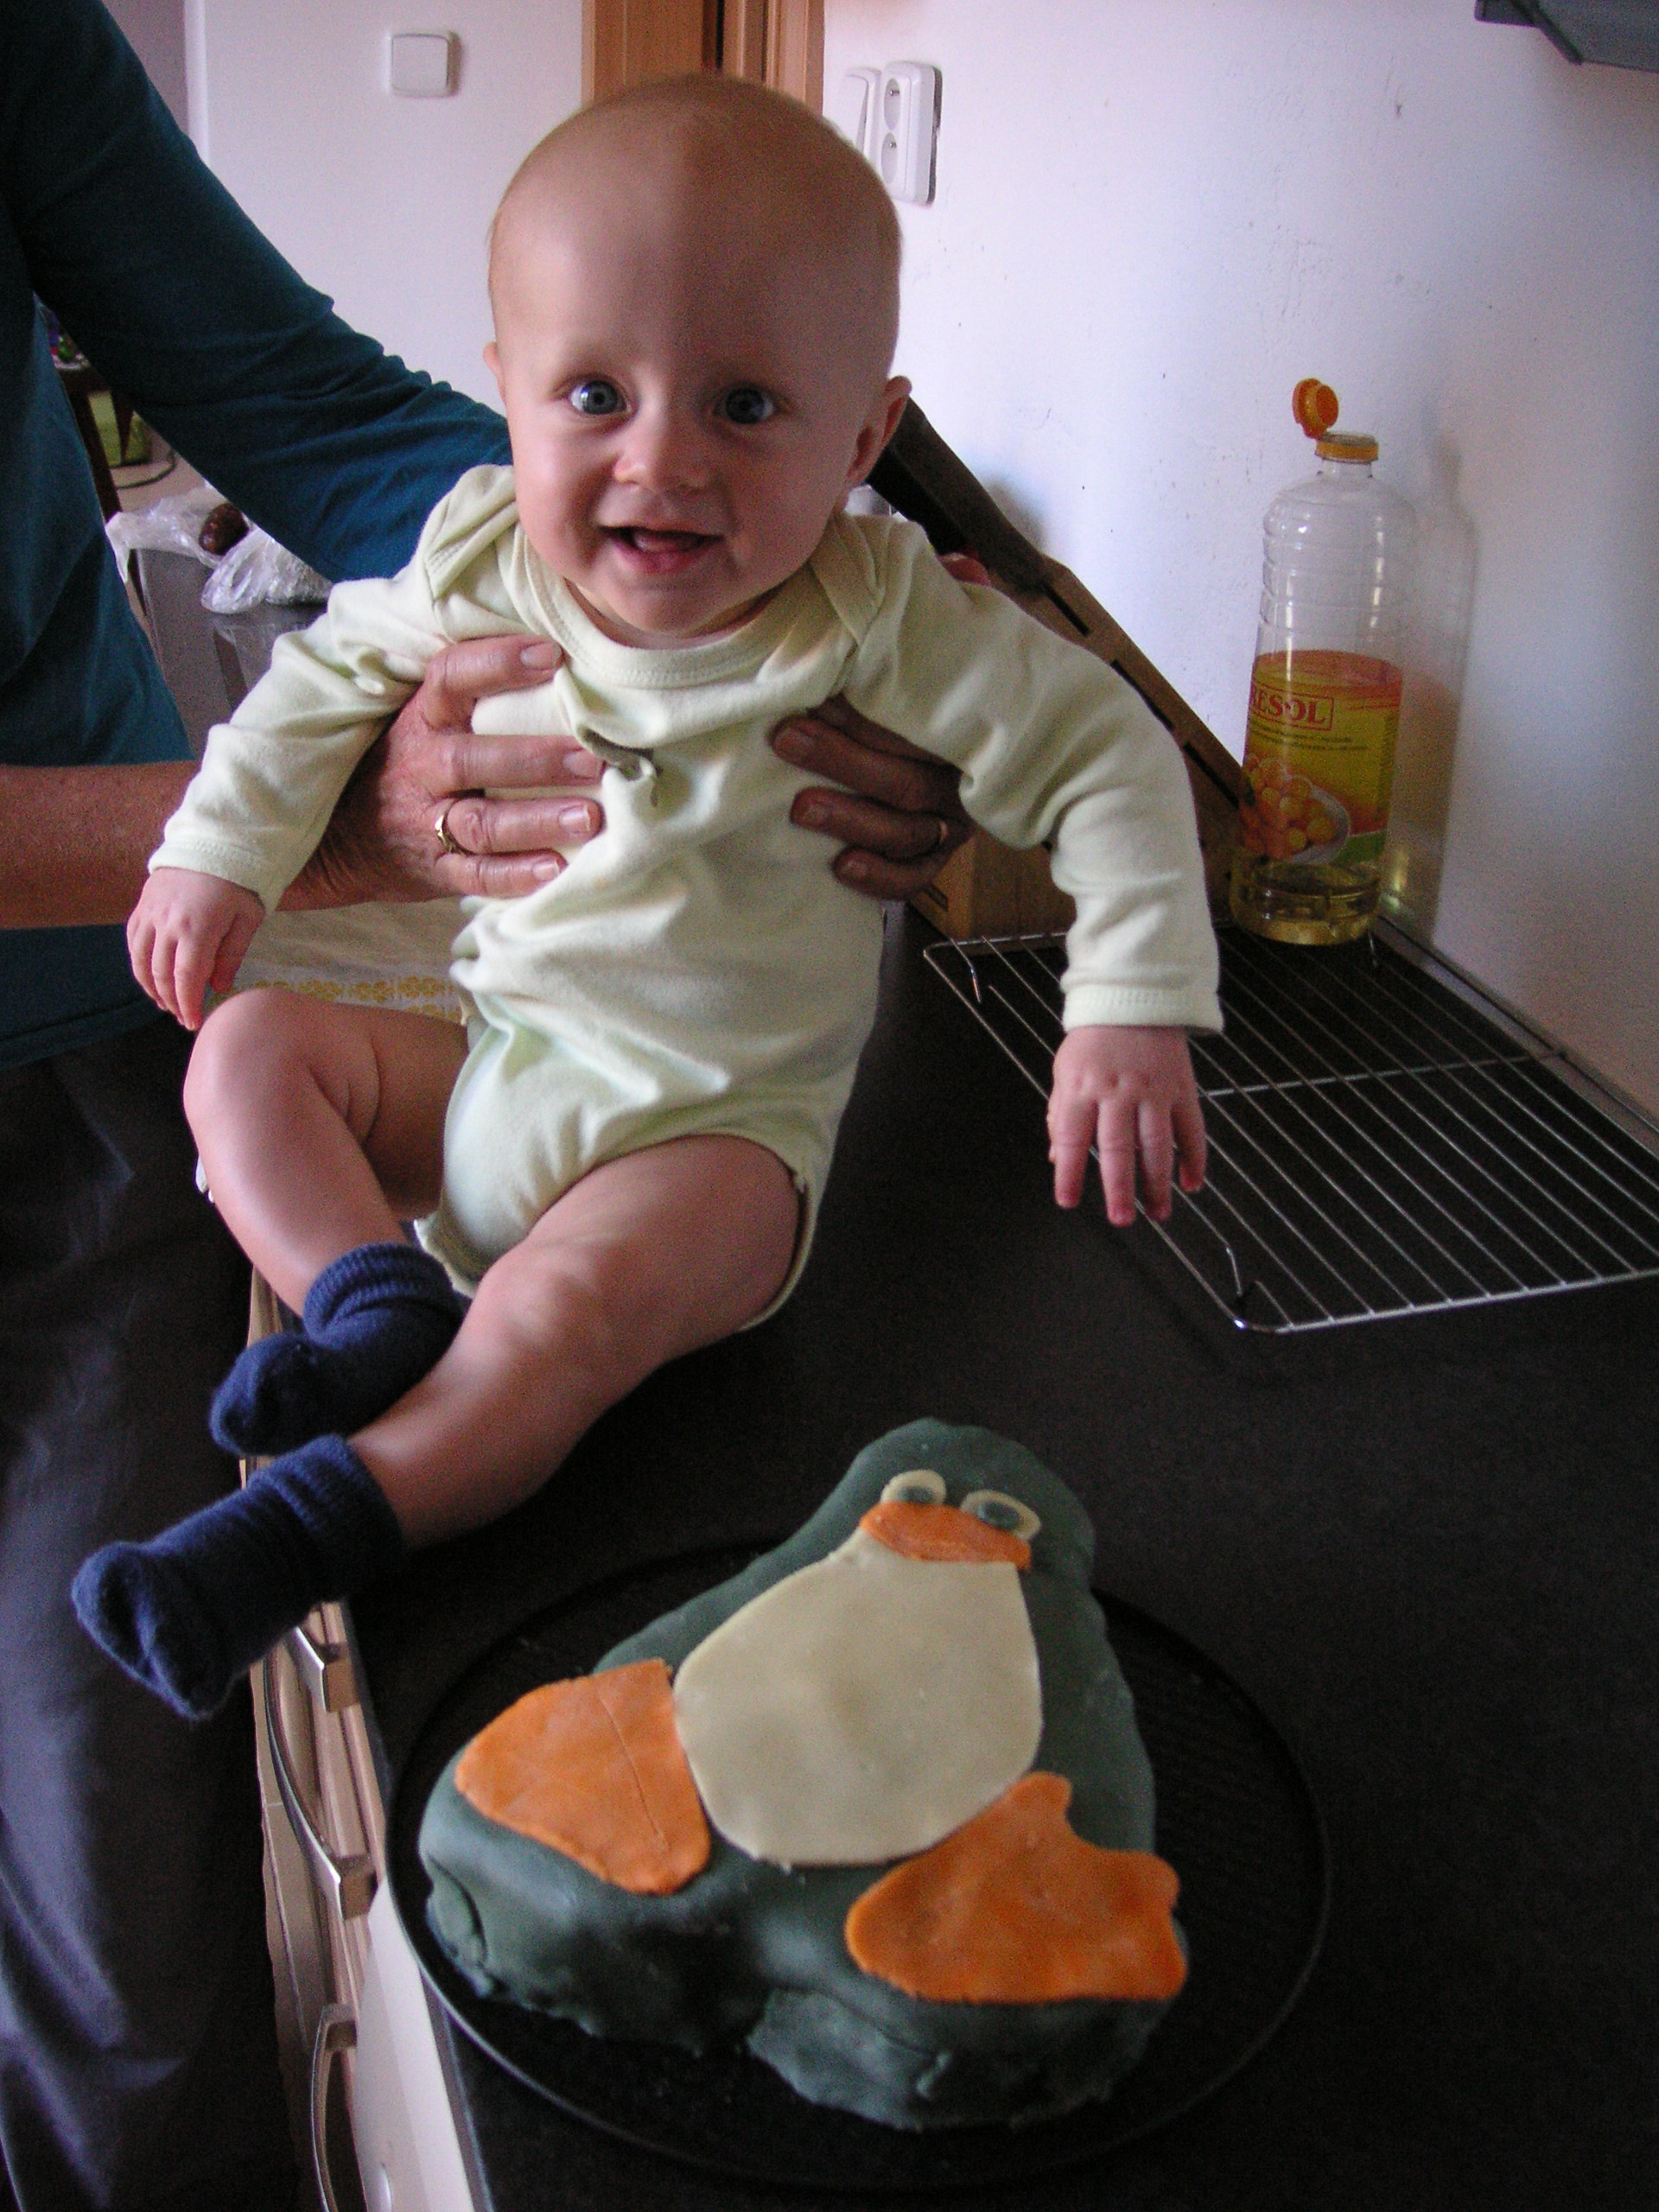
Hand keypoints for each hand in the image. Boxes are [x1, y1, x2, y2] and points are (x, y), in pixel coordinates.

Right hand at [128, 867, 263, 1029]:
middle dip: (171, 1001)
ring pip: (141, 961)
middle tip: (183, 1016)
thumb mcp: (247, 919)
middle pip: (161, 975)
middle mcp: (167, 924)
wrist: (213, 841)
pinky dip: (138, 963)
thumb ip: (231, 955)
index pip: (185, 979)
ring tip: (165, 1002)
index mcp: (197, 929)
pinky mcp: (142, 905)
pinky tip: (150, 975)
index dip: (187, 1005)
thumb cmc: (238, 882)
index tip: (192, 1023)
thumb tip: (217, 987)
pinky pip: (133, 941)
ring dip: (150, 987)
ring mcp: (150, 914)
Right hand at [282, 637, 604, 909]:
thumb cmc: (409, 766)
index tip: (551, 656)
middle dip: (535, 759)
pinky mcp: (438, 871)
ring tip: (589, 817)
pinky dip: (515, 876)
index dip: (497, 663)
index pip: (450, 678)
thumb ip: (473, 694)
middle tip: (592, 758)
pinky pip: (477, 875)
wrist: (344, 841)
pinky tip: (555, 869)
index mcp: (422, 720)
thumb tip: (559, 652)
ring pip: (482, 822)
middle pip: (473, 759)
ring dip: (537, 820)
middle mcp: (422, 768)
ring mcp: (427, 822)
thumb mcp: (424, 720)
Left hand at [769, 550, 989, 898]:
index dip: (869, 708)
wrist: (1053, 746)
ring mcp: (955, 818)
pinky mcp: (943, 850)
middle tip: (786, 736)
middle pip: (907, 776)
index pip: (922, 718)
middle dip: (843, 758)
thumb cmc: (979, 684)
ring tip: (801, 808)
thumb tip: (959, 561)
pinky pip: (916, 875)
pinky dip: (881, 877)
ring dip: (853, 819)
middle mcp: (964, 774)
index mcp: (969, 721)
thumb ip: (960, 602)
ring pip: (907, 829)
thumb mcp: (977, 637)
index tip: (817, 687)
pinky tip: (841, 868)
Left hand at [1047, 1026, 1206, 1225]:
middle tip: (1121, 1219)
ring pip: (1157, 1144)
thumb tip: (1057, 1157)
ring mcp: (1153, 1090)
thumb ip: (1061, 1115)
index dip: (1069, 1173)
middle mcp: (1118, 1091)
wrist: (1135, 998)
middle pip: (1118, 1148)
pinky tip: (1191, 1183)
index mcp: (1082, 1088)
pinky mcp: (1181, 1087)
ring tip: (1157, 1212)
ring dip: (1158, 1183)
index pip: (1072, 1139)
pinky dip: (1194, 1158)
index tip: (1068, 1201)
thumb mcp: (1065, 1071)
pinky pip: (1191, 1128)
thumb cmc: (1094, 1040)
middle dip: (1120, 1188)